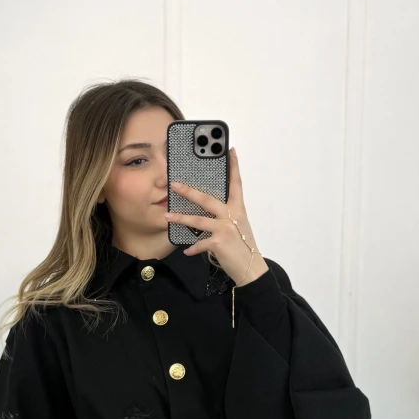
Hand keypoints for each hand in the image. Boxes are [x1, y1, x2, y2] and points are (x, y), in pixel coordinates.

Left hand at [165, 146, 268, 286]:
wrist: (250, 267)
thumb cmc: (242, 245)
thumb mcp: (238, 225)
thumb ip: (226, 214)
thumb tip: (208, 206)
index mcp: (238, 208)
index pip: (236, 183)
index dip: (233, 166)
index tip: (230, 150)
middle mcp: (232, 215)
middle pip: (207, 199)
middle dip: (188, 191)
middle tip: (173, 184)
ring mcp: (225, 229)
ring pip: (198, 220)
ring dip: (181, 218)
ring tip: (167, 216)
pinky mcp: (218, 243)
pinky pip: (200, 243)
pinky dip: (192, 248)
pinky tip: (186, 250)